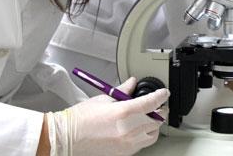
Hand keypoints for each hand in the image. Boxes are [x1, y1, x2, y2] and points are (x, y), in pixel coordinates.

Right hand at [47, 77, 168, 155]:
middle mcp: (129, 129)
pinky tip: (138, 129)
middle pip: (157, 119)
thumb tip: (132, 84)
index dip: (161, 95)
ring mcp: (128, 143)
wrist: (68, 137)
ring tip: (149, 117)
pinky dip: (145, 135)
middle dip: (160, 110)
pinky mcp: (124, 152)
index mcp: (124, 112)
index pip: (152, 102)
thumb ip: (122, 91)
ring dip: (154, 124)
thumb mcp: (104, 99)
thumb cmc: (81, 119)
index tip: (164, 93)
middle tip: (157, 104)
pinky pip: (143, 144)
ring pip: (153, 134)